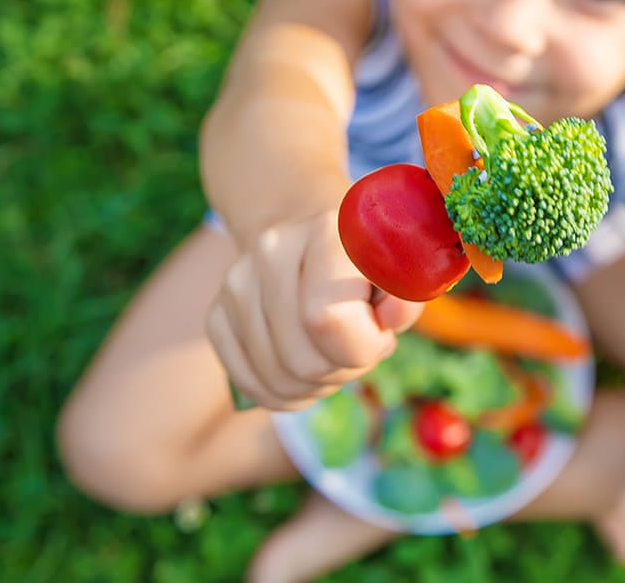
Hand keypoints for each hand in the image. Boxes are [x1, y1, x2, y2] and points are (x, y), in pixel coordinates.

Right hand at [206, 211, 425, 410]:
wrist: (316, 243)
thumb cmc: (370, 269)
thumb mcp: (402, 276)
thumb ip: (408, 294)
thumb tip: (394, 315)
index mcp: (325, 231)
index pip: (326, 320)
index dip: (361, 347)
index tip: (379, 334)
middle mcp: (271, 249)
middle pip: (302, 360)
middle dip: (341, 369)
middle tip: (356, 346)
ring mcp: (236, 281)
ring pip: (277, 380)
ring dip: (315, 385)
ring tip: (332, 354)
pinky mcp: (216, 313)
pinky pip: (249, 384)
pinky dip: (284, 394)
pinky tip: (303, 368)